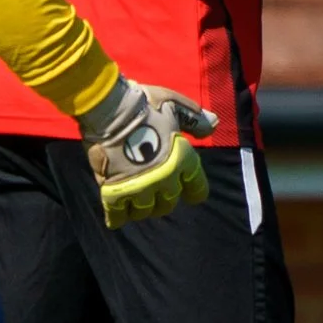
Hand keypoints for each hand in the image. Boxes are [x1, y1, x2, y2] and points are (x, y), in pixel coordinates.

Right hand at [80, 78, 217, 228]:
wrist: (109, 109)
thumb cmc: (144, 104)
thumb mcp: (175, 104)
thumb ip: (195, 119)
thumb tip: (214, 126)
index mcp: (182, 160)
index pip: (197, 188)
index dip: (193, 191)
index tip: (189, 193)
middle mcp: (165, 179)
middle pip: (168, 203)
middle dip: (163, 199)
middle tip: (155, 191)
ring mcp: (140, 188)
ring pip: (144, 211)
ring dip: (142, 207)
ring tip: (135, 200)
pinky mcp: (115, 192)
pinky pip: (119, 214)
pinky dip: (118, 217)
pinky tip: (117, 218)